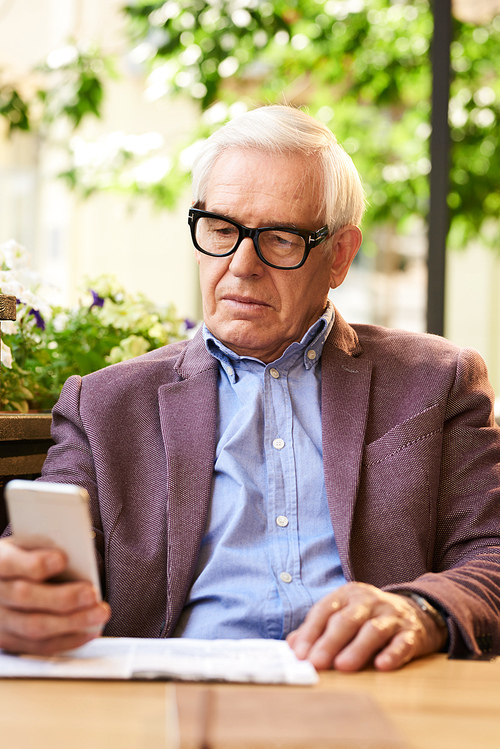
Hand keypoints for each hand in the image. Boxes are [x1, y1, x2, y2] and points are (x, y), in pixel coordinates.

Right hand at [0, 538, 109, 655]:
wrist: (1, 582)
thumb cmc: (21, 559)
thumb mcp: (26, 546)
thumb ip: (43, 548)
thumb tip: (75, 553)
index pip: (9, 564)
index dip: (34, 563)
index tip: (62, 559)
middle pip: (25, 598)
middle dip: (63, 597)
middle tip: (92, 593)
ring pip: (34, 627)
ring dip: (72, 622)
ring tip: (99, 613)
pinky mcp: (8, 641)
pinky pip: (39, 647)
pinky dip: (68, 640)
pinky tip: (89, 631)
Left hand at [287, 582, 447, 671]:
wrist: (416, 612)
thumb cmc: (369, 618)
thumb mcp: (343, 615)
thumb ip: (317, 629)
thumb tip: (292, 646)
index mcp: (347, 594)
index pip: (324, 610)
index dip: (310, 632)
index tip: (299, 654)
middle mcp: (369, 601)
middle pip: (346, 620)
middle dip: (329, 642)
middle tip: (316, 663)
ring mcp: (391, 615)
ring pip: (372, 631)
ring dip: (357, 649)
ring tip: (343, 666)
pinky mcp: (411, 632)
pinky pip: (402, 643)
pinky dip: (392, 654)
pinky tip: (382, 665)